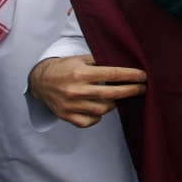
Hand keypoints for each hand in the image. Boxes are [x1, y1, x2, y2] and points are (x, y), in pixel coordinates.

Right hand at [28, 55, 146, 127]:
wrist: (38, 82)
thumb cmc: (64, 68)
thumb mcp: (80, 59)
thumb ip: (99, 61)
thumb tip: (125, 64)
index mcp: (80, 73)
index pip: (112, 74)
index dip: (130, 76)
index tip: (143, 76)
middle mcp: (76, 90)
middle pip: (111, 94)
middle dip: (131, 91)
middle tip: (142, 88)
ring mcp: (71, 105)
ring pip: (102, 110)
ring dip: (114, 104)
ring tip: (117, 97)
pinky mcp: (66, 116)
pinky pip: (89, 121)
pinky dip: (97, 117)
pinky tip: (99, 109)